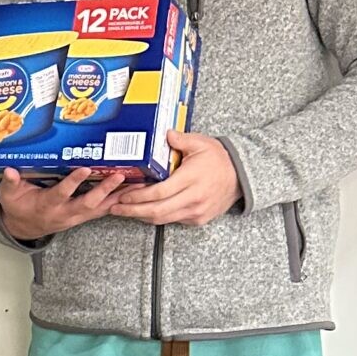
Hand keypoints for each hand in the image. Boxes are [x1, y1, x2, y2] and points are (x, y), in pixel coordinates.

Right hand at [0, 167, 132, 241]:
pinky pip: (103, 210)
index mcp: (47, 205)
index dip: (73, 182)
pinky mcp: (84, 217)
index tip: (85, 168)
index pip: (62, 193)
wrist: (24, 228)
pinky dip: (118, 202)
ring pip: (100, 208)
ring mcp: (76, 217)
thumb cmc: (18, 208)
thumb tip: (9, 171)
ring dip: (118, 197)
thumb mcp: (9, 196)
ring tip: (136, 185)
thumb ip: (10, 183)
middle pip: (88, 203)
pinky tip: (132, 193)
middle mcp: (65, 213)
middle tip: (119, 176)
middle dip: (104, 190)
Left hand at [110, 132, 240, 225]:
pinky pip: (172, 220)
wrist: (241, 176)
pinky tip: (144, 211)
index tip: (123, 194)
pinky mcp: (198, 219)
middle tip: (114, 208)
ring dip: (141, 216)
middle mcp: (194, 198)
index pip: (159, 193)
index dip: (138, 196)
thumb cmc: (220, 159)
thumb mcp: (201, 143)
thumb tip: (164, 134)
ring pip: (163, 219)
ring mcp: (196, 211)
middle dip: (132, 211)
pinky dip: (156, 216)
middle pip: (157, 211)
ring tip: (124, 210)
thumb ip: (180, 139)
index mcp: (192, 178)